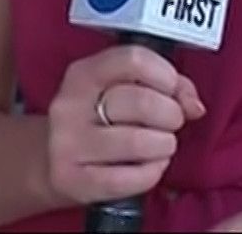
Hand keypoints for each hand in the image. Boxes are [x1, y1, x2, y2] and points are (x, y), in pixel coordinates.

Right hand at [45, 44, 206, 206]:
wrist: (46, 161)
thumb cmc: (98, 120)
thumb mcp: (120, 90)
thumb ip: (165, 86)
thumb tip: (195, 105)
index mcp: (83, 74)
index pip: (134, 60)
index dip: (165, 75)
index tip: (173, 90)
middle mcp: (70, 105)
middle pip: (142, 102)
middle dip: (171, 115)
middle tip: (171, 123)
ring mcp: (68, 144)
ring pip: (138, 142)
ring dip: (164, 145)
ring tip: (162, 145)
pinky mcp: (73, 180)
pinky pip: (129, 178)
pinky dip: (152, 173)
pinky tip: (150, 166)